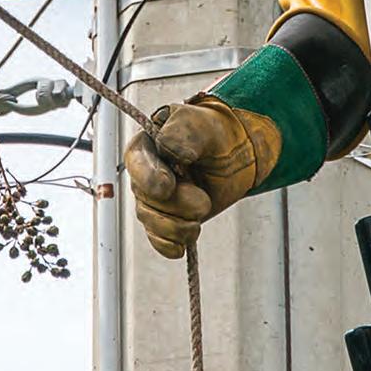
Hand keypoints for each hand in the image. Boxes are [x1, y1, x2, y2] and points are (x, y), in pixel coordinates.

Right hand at [124, 94, 279, 258]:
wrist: (235, 153)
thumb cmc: (213, 134)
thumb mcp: (200, 124)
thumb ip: (181, 133)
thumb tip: (167, 150)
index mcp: (146, 146)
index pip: (136, 164)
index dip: (149, 179)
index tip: (168, 187)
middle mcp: (144, 175)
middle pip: (146, 199)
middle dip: (177, 205)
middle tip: (204, 201)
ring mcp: (154, 200)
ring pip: (152, 222)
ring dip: (179, 226)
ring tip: (203, 212)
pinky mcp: (166, 220)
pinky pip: (158, 240)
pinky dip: (170, 245)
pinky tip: (182, 246)